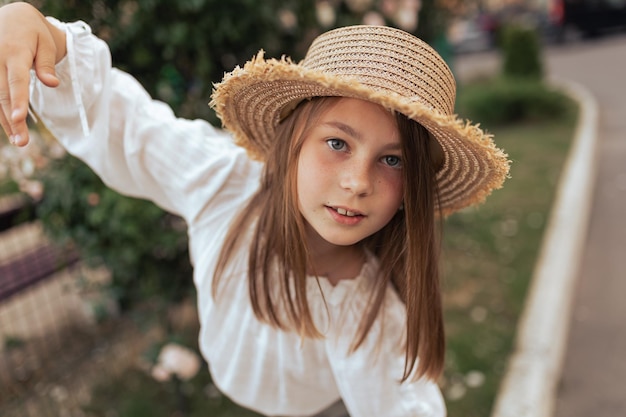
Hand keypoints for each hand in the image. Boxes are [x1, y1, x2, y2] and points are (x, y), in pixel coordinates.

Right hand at [0, 2, 65, 145]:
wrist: (12, 17)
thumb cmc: (33, 33)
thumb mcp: (46, 43)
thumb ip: (47, 64)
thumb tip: (53, 84)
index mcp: (15, 52)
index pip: (16, 80)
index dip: (18, 99)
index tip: (20, 117)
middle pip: (3, 94)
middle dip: (12, 119)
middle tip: (22, 142)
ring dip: (5, 120)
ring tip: (19, 141)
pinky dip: (1, 112)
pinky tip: (10, 128)